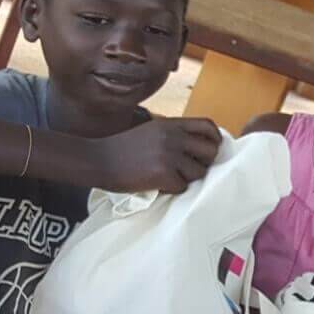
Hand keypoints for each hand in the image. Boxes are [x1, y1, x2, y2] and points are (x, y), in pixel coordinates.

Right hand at [92, 117, 220, 193]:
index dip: (215, 139)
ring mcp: (169, 155)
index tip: (211, 149)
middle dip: (206, 163)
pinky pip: (182, 187)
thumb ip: (174, 134)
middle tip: (193, 169)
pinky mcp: (163, 174)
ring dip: (188, 179)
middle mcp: (173, 137)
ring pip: (199, 172)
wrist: (99, 160)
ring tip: (170, 177)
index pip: (208, 125)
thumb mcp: (151, 131)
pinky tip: (158, 184)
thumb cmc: (123, 148)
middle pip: (210, 150)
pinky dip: (173, 189)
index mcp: (170, 124)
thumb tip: (200, 145)